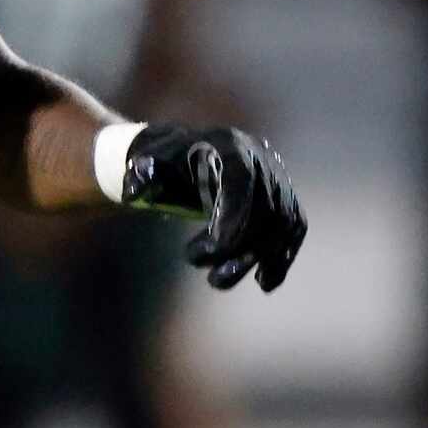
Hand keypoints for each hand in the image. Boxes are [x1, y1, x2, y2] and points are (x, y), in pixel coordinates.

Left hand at [121, 123, 307, 292]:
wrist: (191, 153)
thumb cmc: (167, 161)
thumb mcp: (147, 162)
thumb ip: (140, 175)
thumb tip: (133, 194)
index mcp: (230, 145)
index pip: (241, 181)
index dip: (233, 216)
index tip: (213, 249)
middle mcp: (263, 158)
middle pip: (265, 207)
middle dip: (239, 246)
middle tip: (208, 274)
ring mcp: (279, 178)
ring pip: (283, 222)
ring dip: (258, 258)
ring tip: (220, 281)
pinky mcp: (286, 197)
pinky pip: (294, 227)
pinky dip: (283, 255)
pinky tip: (265, 282)